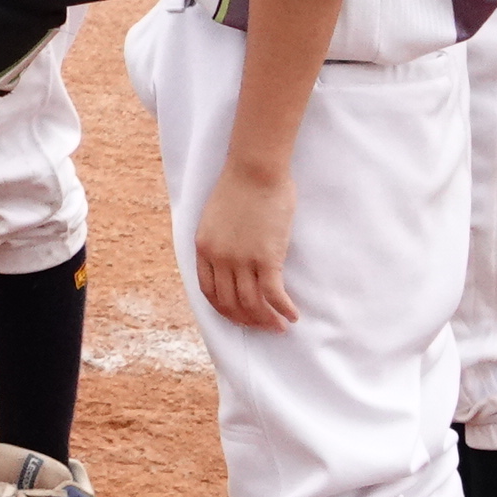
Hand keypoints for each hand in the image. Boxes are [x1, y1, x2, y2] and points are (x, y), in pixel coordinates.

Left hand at [194, 157, 298, 329]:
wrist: (254, 170)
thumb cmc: (238, 188)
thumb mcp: (214, 218)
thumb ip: (219, 241)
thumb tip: (231, 261)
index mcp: (203, 248)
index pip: (209, 292)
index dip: (225, 310)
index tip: (240, 317)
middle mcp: (219, 258)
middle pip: (230, 303)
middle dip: (247, 320)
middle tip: (264, 326)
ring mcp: (242, 259)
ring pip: (251, 303)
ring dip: (266, 320)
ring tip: (280, 326)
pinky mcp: (266, 257)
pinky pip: (274, 294)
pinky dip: (283, 309)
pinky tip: (293, 315)